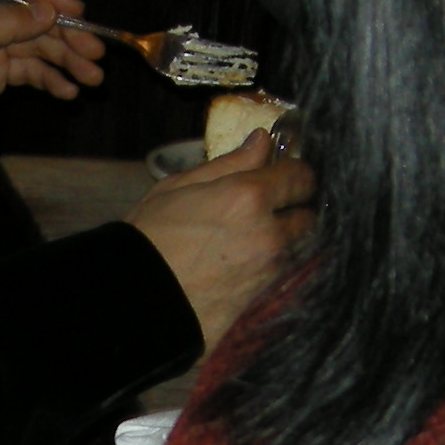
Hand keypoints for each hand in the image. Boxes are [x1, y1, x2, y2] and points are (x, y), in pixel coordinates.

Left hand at [0, 0, 103, 148]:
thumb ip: (9, 25)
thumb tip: (50, 11)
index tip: (76, 13)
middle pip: (33, 14)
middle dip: (66, 34)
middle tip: (96, 54)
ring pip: (37, 44)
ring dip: (66, 60)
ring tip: (92, 78)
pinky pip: (29, 69)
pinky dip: (50, 78)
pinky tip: (68, 91)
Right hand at [126, 117, 311, 352]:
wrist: (137, 302)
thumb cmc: (149, 237)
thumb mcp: (179, 187)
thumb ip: (227, 163)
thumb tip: (261, 142)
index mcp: (250, 197)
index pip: (301, 177)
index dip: (295, 173)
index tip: (284, 175)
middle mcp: (270, 234)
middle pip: (307, 217)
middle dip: (294, 211)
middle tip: (270, 211)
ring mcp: (270, 272)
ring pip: (295, 250)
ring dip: (283, 243)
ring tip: (250, 243)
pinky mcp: (264, 301)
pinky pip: (281, 278)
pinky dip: (271, 270)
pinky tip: (245, 269)